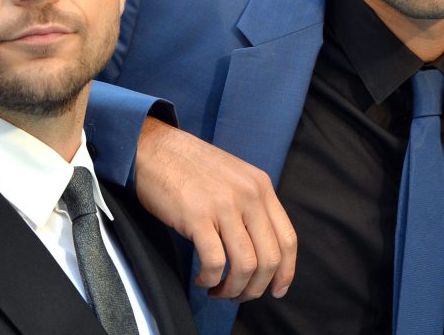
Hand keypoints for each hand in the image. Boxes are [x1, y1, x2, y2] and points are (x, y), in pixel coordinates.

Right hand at [134, 118, 296, 300]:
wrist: (155, 149)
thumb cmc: (191, 168)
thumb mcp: (235, 178)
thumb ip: (251, 206)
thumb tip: (261, 249)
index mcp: (261, 186)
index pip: (288, 238)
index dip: (286, 271)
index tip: (277, 289)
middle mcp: (249, 195)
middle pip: (270, 258)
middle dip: (256, 287)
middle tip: (239, 295)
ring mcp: (224, 205)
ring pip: (245, 265)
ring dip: (233, 289)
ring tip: (218, 291)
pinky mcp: (197, 216)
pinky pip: (215, 262)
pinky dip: (210, 279)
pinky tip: (201, 279)